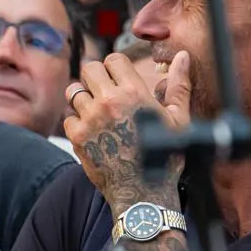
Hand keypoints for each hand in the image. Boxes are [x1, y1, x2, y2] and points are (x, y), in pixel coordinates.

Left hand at [64, 52, 189, 204]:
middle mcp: (109, 102)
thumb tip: (183, 57)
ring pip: (74, 92)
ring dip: (83, 98)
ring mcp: (90, 119)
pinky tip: (92, 131)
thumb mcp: (178, 119)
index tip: (118, 79)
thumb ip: (178, 84)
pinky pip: (68, 117)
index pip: (113, 60)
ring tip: (96, 111)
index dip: (115, 68)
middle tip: (103, 91)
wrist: (144, 193)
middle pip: (89, 69)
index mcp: (134, 93)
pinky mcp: (78, 138)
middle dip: (95, 77)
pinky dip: (76, 122)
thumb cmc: (164, 157)